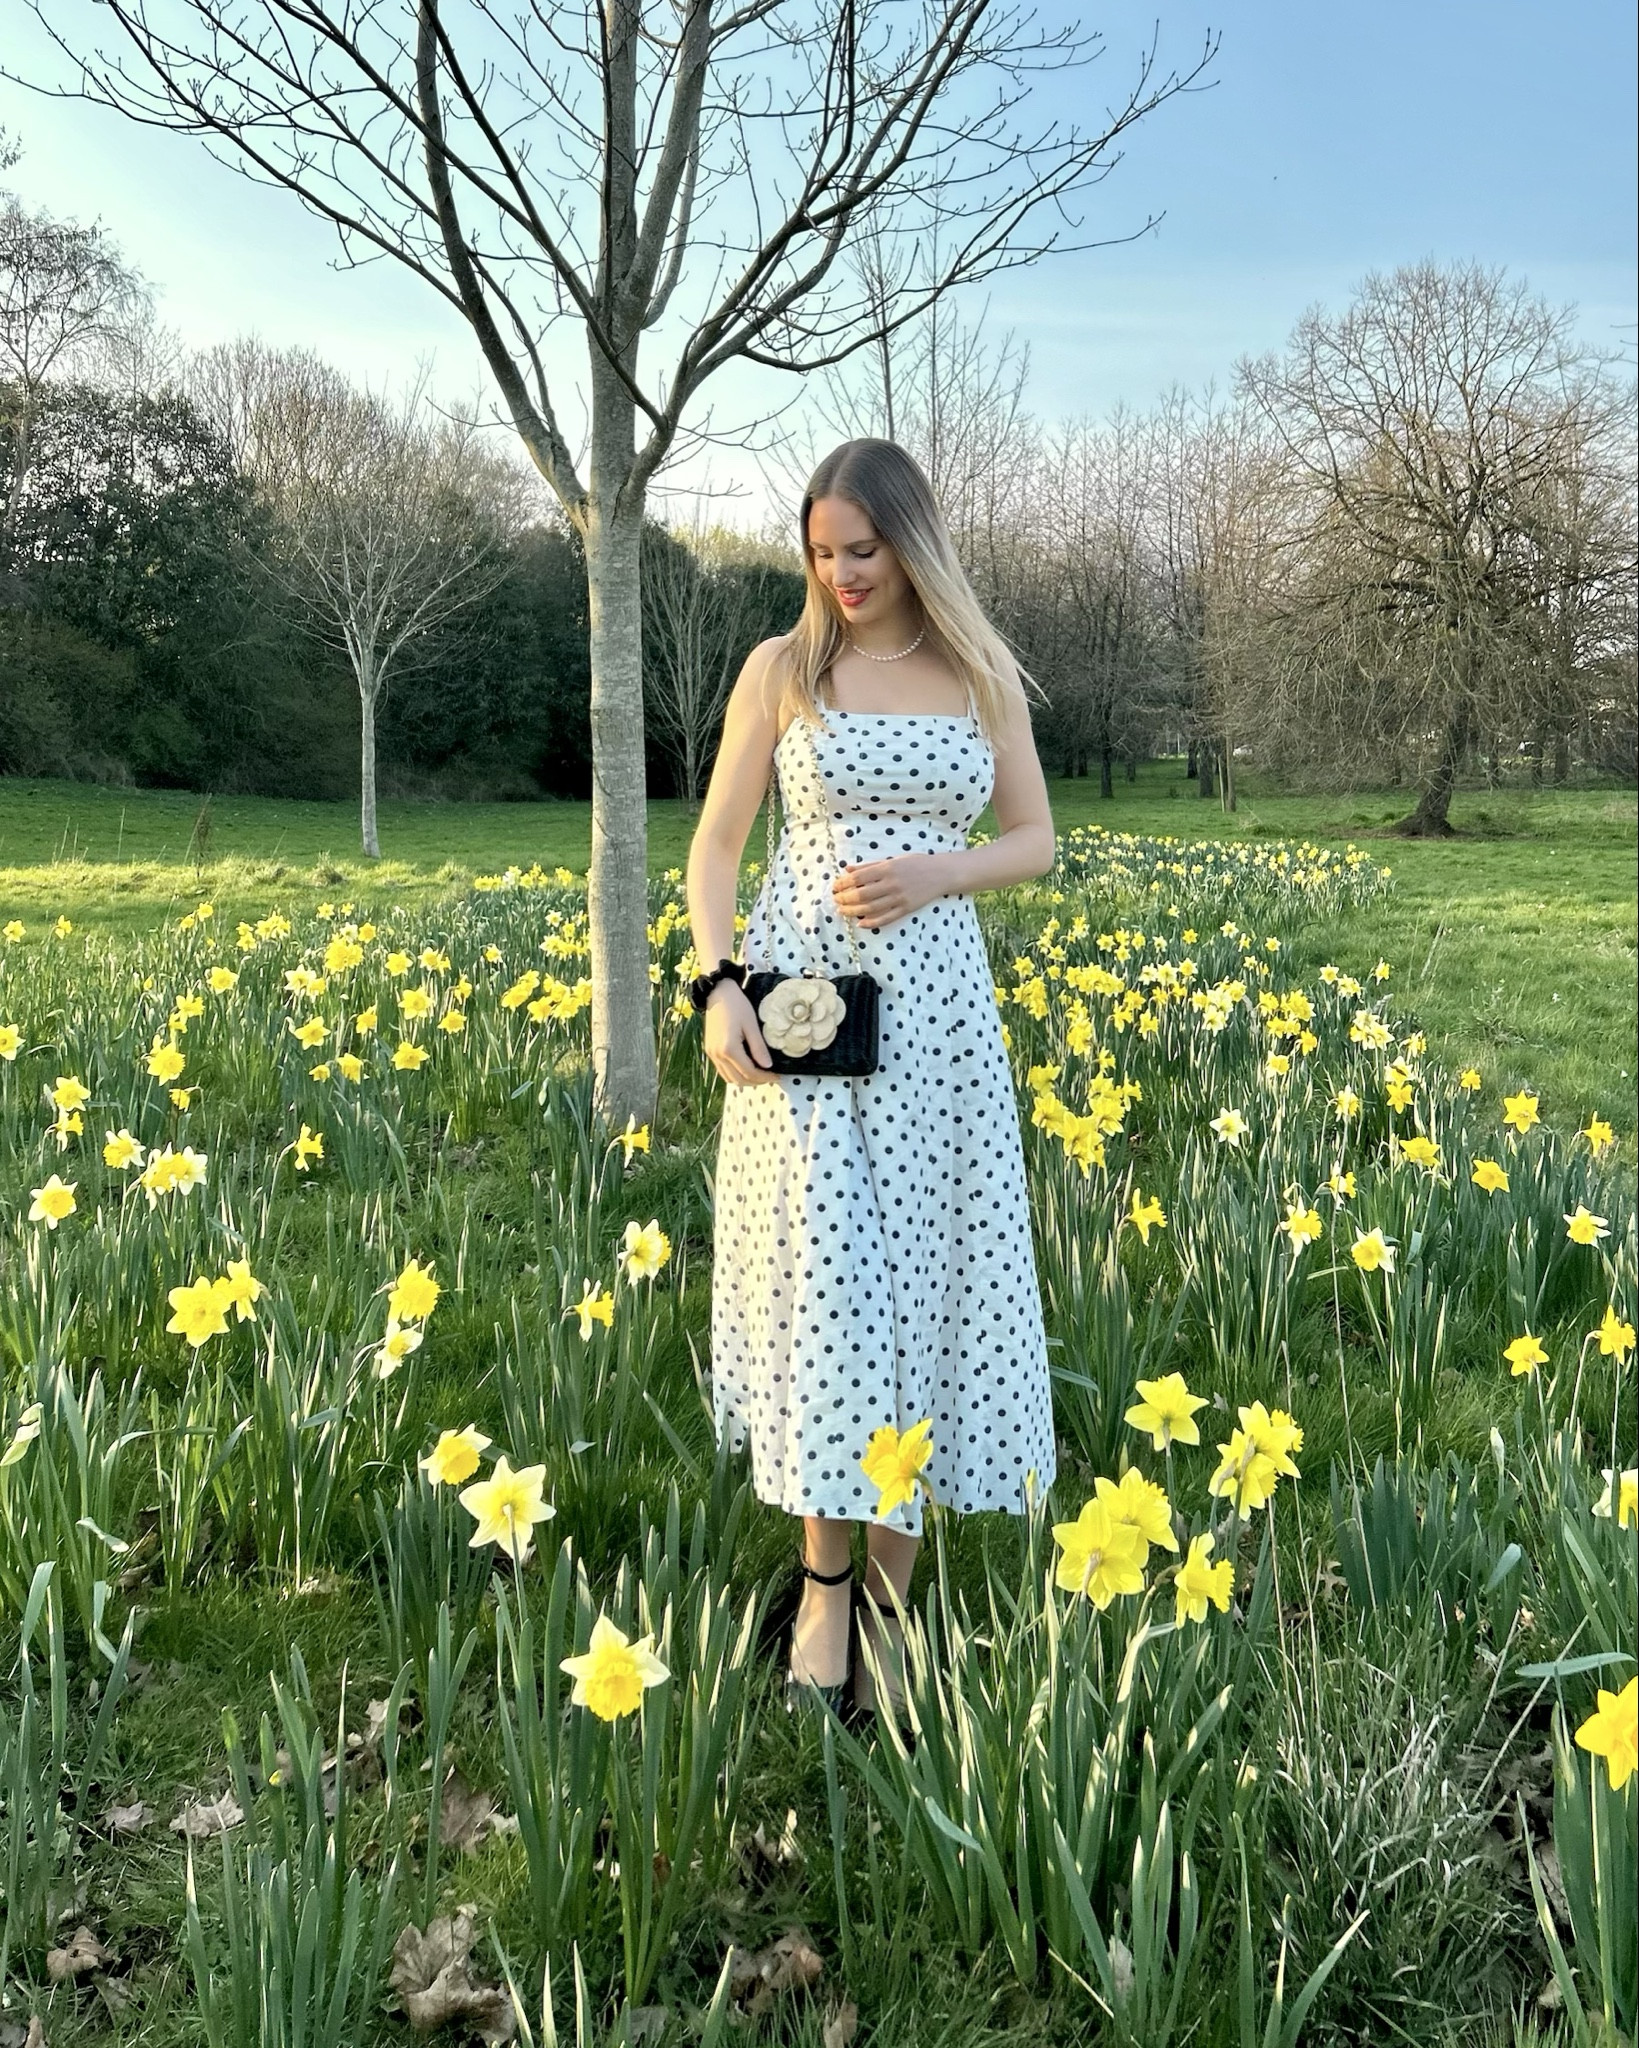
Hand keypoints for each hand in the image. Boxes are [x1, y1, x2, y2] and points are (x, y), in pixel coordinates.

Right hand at [703, 980, 780, 1084]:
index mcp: (729, 1048)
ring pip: (729, 1079)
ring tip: (761, 1074)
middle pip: (739, 1080)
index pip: (750, 1072)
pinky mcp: (710, 1051)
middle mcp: (718, 1055)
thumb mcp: (751, 1025)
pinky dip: (735, 1074)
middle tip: (771, 1076)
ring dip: (745, 1080)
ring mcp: (712, 1054)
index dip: (765, 1077)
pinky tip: (747, 1067)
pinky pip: (723, 1071)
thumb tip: (768, 1066)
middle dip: (757, 1081)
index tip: (778, 1075)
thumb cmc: (736, 1005)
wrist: (717, 993)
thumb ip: (759, 1048)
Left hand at [830, 853, 946, 929]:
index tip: (835, 887)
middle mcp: (892, 883)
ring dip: (854, 911)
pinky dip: (872, 922)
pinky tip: (861, 923)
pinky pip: (886, 918)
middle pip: (862, 895)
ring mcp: (900, 898)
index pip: (858, 877)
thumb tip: (847, 869)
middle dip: (845, 899)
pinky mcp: (907, 909)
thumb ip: (869, 866)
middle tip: (836, 900)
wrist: (941, 873)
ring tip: (843, 911)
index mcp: (887, 868)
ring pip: (871, 908)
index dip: (843, 883)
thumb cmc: (915, 864)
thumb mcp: (892, 860)